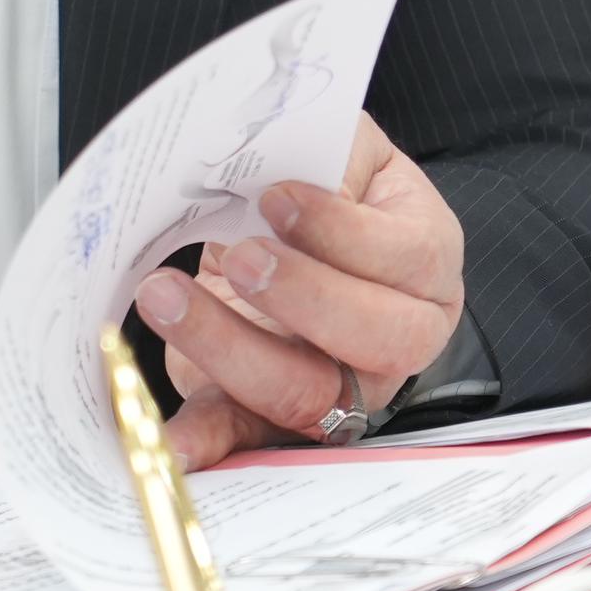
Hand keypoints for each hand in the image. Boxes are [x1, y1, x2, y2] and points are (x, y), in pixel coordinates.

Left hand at [136, 115, 464, 470]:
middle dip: (301, 296)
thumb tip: (270, 160)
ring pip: (305, 391)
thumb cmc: (326, 193)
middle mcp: (400, 337)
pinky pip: (249, 438)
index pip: (404, 257)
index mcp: (426, 263)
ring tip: (164, 295)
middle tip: (237, 256)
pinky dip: (209, 442)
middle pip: (374, 337)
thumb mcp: (340, 154)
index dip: (339, 230)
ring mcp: (342, 388)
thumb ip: (321, 149)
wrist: (296, 246)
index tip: (275, 196)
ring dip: (230, 347)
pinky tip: (174, 441)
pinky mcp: (275, 417)